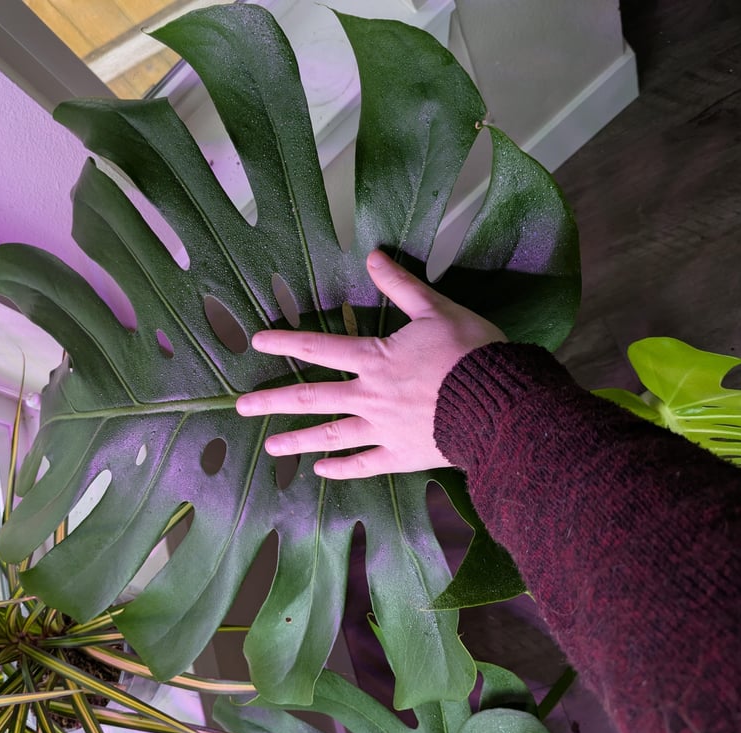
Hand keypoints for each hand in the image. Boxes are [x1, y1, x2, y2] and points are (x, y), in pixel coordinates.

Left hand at [236, 250, 505, 478]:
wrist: (499, 405)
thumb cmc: (472, 354)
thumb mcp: (437, 309)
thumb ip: (401, 285)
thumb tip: (373, 254)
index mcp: (375, 359)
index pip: (319, 349)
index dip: (286, 343)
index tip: (256, 343)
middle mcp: (369, 397)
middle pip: (312, 398)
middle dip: (273, 401)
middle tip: (241, 407)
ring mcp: (383, 430)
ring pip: (331, 436)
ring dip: (298, 441)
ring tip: (271, 448)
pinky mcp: (402, 456)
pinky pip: (364, 465)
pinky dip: (341, 468)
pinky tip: (321, 470)